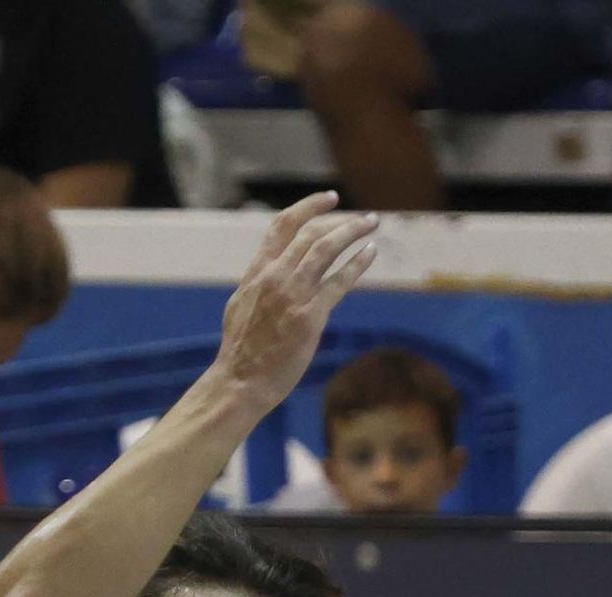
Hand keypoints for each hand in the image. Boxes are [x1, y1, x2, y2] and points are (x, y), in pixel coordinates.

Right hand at [214, 192, 377, 423]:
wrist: (240, 382)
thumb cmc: (240, 351)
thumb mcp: (240, 305)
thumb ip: (258, 283)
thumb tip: (269, 271)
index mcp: (257, 272)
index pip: (284, 225)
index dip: (310, 207)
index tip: (331, 199)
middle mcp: (275, 276)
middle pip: (312, 233)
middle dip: (341, 219)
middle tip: (364, 219)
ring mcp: (293, 294)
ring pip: (326, 248)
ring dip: (353, 231)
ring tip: (372, 225)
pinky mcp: (310, 316)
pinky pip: (339, 281)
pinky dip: (357, 263)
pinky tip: (370, 253)